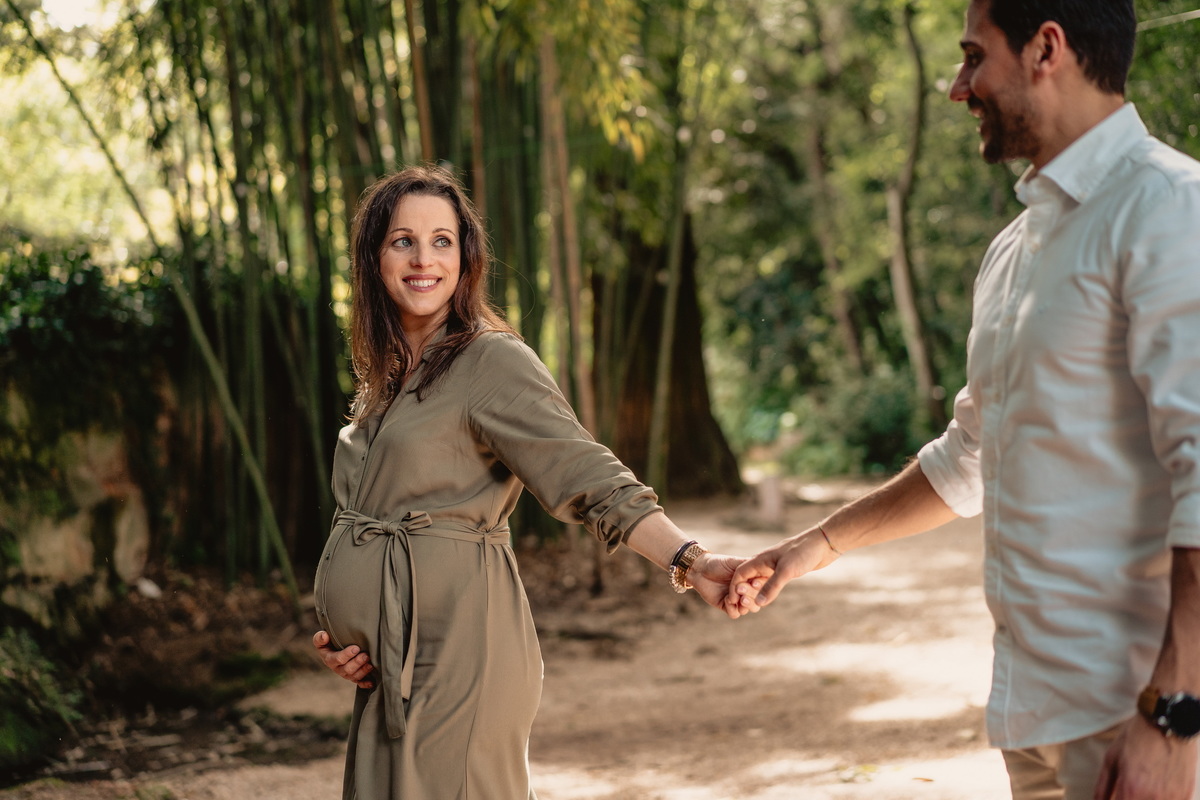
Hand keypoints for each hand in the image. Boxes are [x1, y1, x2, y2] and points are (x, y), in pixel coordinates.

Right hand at [312, 630, 375, 688]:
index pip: (337, 659)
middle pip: (347, 669)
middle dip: (357, 663)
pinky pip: (359, 682)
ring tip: (371, 665)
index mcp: (329, 659)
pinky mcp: (354, 677)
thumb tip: (324, 636)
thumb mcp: (321, 639)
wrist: (334, 649)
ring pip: (354, 676)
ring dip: (363, 671)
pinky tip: (372, 683)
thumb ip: (320, 638)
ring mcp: (346, 674)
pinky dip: (365, 683)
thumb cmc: (328, 642)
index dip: (347, 655)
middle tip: (366, 655)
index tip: (356, 648)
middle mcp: (338, 669)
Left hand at [688, 553, 760, 618]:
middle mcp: (748, 592)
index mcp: (753, 580)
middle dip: (751, 595)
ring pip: (750, 608)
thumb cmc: (719, 563)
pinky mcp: (727, 607)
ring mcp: (739, 600)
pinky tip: (727, 600)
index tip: (754, 583)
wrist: (701, 570)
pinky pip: (735, 614)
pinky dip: (732, 608)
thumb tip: (764, 566)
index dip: (760, 586)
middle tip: (741, 589)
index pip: (764, 587)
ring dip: (746, 604)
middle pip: (758, 600)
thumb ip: (749, 566)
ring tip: (740, 598)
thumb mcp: (736, 563)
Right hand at [724, 526, 839, 612]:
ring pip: (760, 582)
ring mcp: (775, 567)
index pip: (740, 574)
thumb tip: (758, 603)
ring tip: (756, 606)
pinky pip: (771, 583)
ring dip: (756, 593)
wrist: (823, 544)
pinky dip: (767, 591)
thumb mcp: (786, 571)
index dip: (735, 587)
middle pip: (748, 579)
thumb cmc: (803, 553)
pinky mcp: (786, 571)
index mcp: (761, 559)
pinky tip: (769, 599)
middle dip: (744, 592)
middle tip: (746, 607)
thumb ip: (771, 587)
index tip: (733, 601)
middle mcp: (765, 563)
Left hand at [1094, 717, 1197, 798]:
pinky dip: (1160, 798)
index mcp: (1131, 789)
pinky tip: (1156, 789)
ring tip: (1140, 787)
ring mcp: (1173, 798)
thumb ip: (1103, 786)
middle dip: (1127, 799)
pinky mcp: (1186, 795)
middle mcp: (1153, 798)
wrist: (1169, 722)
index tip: (1114, 797)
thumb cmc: (1138, 737)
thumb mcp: (1112, 759)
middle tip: (1125, 791)